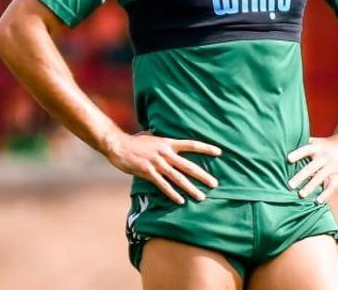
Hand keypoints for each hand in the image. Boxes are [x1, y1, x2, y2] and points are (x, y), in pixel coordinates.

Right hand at [103, 131, 220, 203]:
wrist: (118, 145)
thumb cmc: (135, 142)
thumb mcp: (152, 137)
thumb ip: (163, 141)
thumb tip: (170, 140)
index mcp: (168, 142)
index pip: (191, 144)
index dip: (206, 148)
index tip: (219, 152)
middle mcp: (165, 153)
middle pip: (188, 165)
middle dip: (202, 175)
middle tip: (215, 183)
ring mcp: (157, 163)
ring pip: (178, 177)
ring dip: (190, 188)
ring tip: (201, 196)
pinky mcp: (147, 172)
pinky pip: (163, 185)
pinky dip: (172, 193)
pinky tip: (180, 201)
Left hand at [287, 134, 337, 202]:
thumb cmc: (327, 145)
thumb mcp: (317, 142)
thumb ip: (302, 145)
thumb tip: (282, 147)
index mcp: (317, 148)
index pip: (306, 149)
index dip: (298, 154)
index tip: (288, 159)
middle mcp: (324, 157)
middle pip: (310, 168)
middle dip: (300, 177)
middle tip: (289, 185)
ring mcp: (332, 166)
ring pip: (320, 178)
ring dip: (310, 186)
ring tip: (300, 195)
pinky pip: (332, 186)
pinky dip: (325, 194)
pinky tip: (318, 201)